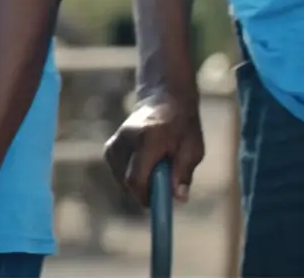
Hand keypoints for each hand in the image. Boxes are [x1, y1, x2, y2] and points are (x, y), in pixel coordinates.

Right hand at [102, 92, 203, 206]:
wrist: (164, 99)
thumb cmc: (182, 125)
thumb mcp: (193, 147)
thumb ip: (183, 172)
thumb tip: (178, 197)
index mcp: (148, 139)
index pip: (136, 177)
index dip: (145, 197)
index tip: (158, 204)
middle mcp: (126, 139)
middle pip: (125, 180)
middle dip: (142, 192)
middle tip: (160, 191)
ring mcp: (115, 141)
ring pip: (119, 177)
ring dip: (136, 183)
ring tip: (154, 171)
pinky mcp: (110, 146)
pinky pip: (116, 171)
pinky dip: (128, 176)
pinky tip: (143, 167)